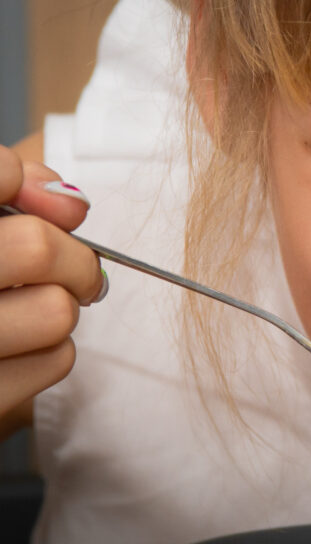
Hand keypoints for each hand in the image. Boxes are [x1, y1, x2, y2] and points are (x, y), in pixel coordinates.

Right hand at [0, 143, 105, 420]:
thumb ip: (8, 186)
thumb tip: (70, 201)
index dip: (21, 184)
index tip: (34, 203)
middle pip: (38, 248)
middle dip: (70, 255)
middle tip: (67, 266)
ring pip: (57, 311)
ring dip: (59, 307)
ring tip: (29, 309)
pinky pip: (56, 359)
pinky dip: (50, 350)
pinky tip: (17, 349)